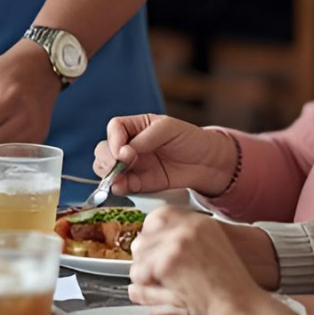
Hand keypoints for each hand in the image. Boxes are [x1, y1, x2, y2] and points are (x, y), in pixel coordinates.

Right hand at [95, 115, 234, 195]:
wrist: (209, 163)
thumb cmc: (190, 139)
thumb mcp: (169, 129)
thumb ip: (145, 138)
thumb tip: (124, 152)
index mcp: (136, 126)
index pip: (115, 128)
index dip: (114, 140)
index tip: (123, 151)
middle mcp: (129, 145)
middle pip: (104, 150)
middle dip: (108, 158)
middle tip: (121, 165)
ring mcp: (133, 165)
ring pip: (107, 169)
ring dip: (108, 174)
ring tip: (119, 179)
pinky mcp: (139, 183)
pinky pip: (122, 185)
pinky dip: (118, 187)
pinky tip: (121, 188)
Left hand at [128, 208, 263, 314]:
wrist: (242, 304)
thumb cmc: (230, 285)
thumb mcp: (211, 252)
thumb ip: (181, 245)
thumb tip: (149, 246)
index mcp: (198, 221)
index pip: (159, 215)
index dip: (151, 234)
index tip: (152, 249)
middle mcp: (187, 226)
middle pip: (144, 233)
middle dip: (145, 255)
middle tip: (155, 273)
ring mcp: (176, 242)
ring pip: (139, 254)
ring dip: (145, 272)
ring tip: (163, 284)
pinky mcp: (168, 262)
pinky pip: (139, 272)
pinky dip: (145, 285)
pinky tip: (165, 290)